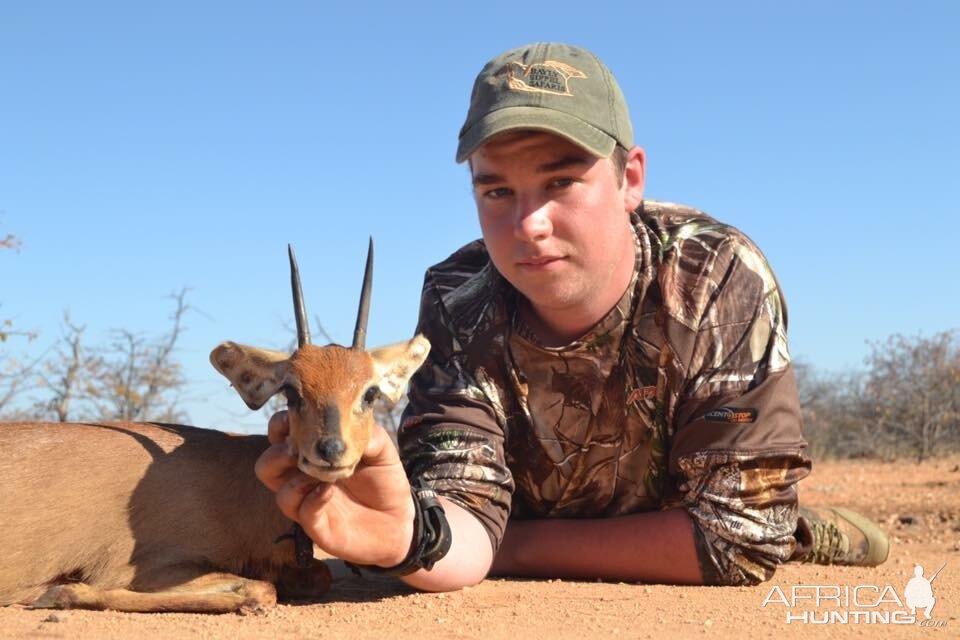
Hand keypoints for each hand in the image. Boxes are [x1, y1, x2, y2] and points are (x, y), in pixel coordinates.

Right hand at [255, 411, 414, 567]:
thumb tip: (355, 424)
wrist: (398, 519)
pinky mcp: (318, 525)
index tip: (293, 417)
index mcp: (313, 452)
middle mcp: (303, 477)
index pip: (282, 435)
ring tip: (317, 473)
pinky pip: (303, 513)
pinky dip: (312, 500)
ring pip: (280, 494)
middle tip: (295, 449)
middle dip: (276, 454)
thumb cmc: (383, 480)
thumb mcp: (382, 451)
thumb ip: (370, 434)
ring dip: (294, 481)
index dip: (280, 424)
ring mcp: (308, 503)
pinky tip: (328, 491)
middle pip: (267, 465)